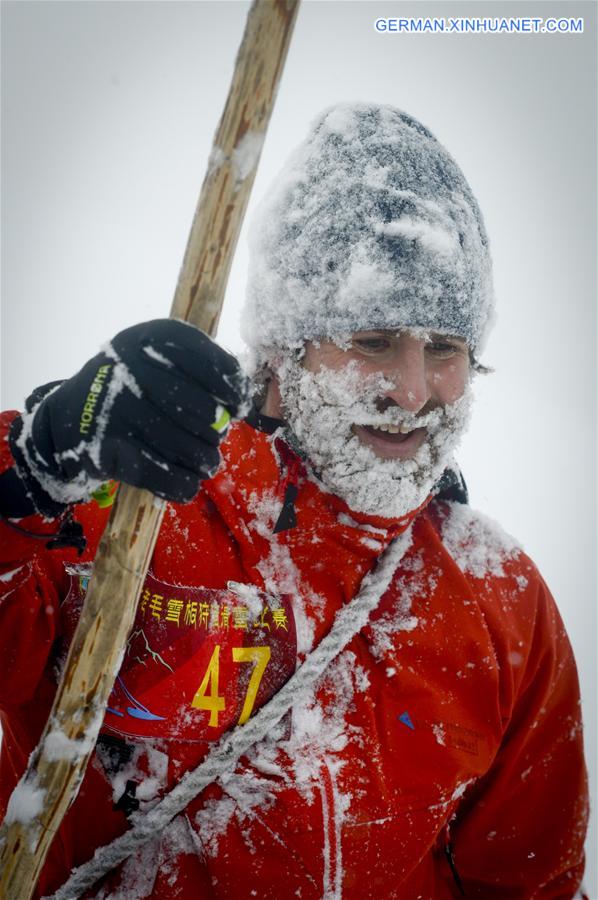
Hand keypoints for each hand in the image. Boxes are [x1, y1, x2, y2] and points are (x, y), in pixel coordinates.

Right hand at [10, 319, 249, 511]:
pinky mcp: (109, 449)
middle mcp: (131, 367)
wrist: (71, 418)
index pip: (208, 360)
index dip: (232, 386)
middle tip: (214, 437)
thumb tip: (239, 408)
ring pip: (189, 448)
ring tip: (205, 461)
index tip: (238, 405)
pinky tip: (187, 479)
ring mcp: (117, 408)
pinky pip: (167, 476)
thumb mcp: (158, 360)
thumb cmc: (131, 387)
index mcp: (149, 337)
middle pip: (204, 412)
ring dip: (205, 461)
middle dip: (217, 431)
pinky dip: (184, 483)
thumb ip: (200, 373)